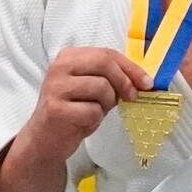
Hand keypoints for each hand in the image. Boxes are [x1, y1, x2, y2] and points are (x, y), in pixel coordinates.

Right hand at [17, 46, 151, 171]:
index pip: (106, 53)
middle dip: (124, 81)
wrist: (45, 137)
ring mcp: (56, 88)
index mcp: (68, 57)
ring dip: (107, 104)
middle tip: (131, 96)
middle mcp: (59, 68)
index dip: (131, 67)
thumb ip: (110, 78)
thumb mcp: (90, 88)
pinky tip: (84, 122)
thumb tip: (143, 81)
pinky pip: (93, 111)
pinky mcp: (57, 110)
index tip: (146, 82)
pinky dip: (95, 119)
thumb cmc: (72, 110)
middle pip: (103, 63)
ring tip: (96, 111)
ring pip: (101, 87)